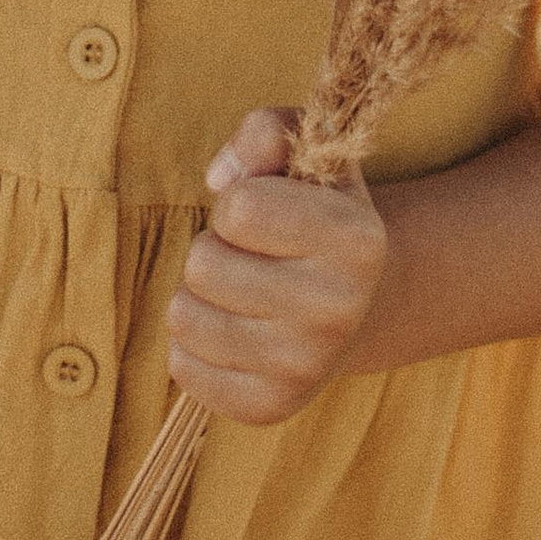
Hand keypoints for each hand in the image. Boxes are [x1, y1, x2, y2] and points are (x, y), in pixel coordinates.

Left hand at [166, 107, 387, 427]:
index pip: (241, 208)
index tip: (263, 210)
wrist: (357, 306)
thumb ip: (265, 133)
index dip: (238, 201)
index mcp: (357, 240)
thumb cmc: (316, 214)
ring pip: (185, 318)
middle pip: (204, 266)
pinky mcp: (269, 407)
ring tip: (237, 290)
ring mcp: (306, 367)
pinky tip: (232, 330)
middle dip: (213, 249)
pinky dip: (193, 344)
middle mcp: (339, 310)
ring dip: (198, 296)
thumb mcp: (307, 155)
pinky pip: (183, 368)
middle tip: (247, 256)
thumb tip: (218, 178)